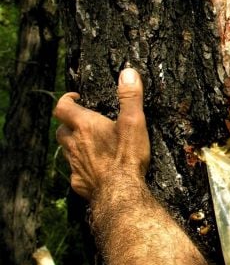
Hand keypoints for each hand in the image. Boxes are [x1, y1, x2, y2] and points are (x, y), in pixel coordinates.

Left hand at [54, 68, 149, 202]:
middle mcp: (74, 143)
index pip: (62, 107)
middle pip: (61, 129)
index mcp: (84, 126)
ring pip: (67, 150)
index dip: (66, 99)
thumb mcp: (134, 121)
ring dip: (74, 144)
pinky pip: (76, 170)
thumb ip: (130, 96)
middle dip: (70, 124)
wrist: (120, 192)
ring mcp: (75, 164)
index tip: (76, 97)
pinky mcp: (78, 181)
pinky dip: (82, 165)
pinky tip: (97, 168)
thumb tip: (127, 72)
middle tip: (85, 122)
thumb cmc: (126, 156)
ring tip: (91, 143)